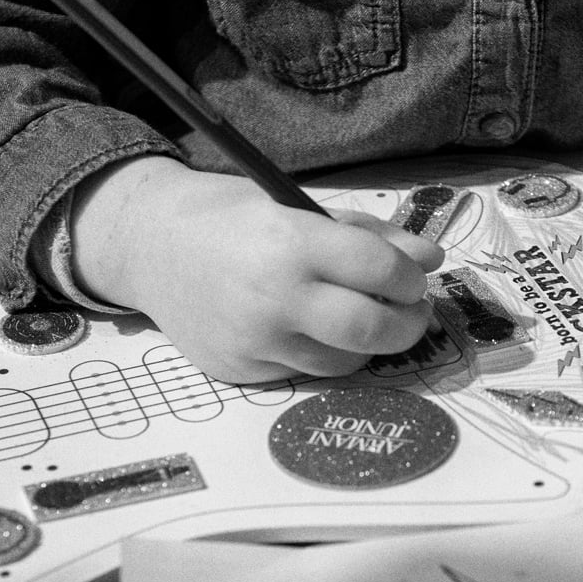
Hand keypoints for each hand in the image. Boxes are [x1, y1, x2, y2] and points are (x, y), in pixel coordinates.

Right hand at [69, 156, 443, 382]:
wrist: (150, 246)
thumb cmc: (233, 218)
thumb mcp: (299, 208)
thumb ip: (368, 236)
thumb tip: (432, 259)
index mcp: (290, 241)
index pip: (379, 269)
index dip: (409, 277)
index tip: (414, 278)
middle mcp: (272, 296)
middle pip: (370, 329)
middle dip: (408, 324)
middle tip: (414, 312)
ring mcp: (254, 340)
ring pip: (343, 363)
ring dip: (368, 345)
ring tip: (363, 318)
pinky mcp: (240, 371)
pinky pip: (303, 373)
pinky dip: (321, 354)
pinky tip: (313, 329)